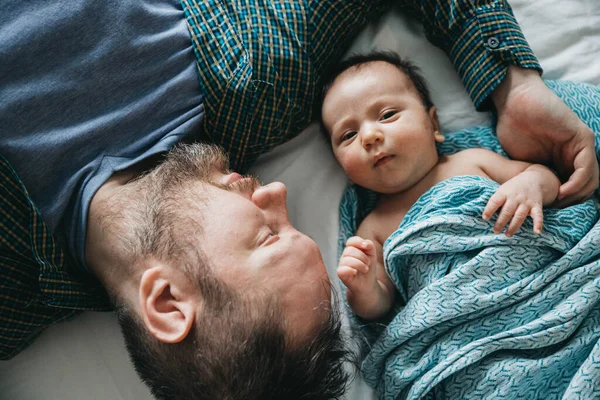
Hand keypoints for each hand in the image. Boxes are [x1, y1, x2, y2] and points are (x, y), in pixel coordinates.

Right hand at [337, 236, 377, 290]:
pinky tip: (355, 272)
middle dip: (362, 257)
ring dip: (359, 264)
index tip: (366, 247)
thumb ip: (369, 245)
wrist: (368, 284)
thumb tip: (364, 243)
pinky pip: (342, 269)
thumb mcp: (372, 254)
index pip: (351, 241)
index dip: (358, 242)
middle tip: (368, 264)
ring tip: (365, 269)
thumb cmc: (368, 267)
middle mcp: (345, 256)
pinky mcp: (340, 274)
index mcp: (351, 249)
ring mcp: (342, 265)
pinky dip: (350, 270)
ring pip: (347, 259)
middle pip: (350, 250)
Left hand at [482, 172, 544, 236]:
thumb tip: (486, 215)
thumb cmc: (513, 188)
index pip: (495, 201)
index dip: (489, 210)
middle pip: (507, 211)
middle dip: (500, 222)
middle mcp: (515, 197)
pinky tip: (537, 232)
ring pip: (519, 216)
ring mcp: (526, 202)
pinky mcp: (537, 206)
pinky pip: (538, 216)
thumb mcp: (503, 189)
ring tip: (507, 234)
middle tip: (496, 231)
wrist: (534, 179)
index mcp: (504, 192)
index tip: (485, 218)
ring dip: (513, 227)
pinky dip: (538, 224)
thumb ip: (497, 200)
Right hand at [492, 66, 597, 206]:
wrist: (515, 103)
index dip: (562, 202)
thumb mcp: (523, 161)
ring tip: (556, 201)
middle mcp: (574, 154)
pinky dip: (576, 183)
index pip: (573, 188)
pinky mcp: (583, 138)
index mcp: (561, 160)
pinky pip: (586, 168)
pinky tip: (561, 190)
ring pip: (590, 180)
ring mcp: (580, 146)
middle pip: (586, 187)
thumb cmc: (513, 128)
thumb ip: (533, 176)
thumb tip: (530, 198)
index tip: (545, 209)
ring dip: (575, 196)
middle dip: (571, 202)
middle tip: (553, 208)